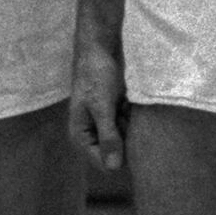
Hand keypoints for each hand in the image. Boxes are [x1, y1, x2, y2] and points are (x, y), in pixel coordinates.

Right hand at [69, 29, 129, 169]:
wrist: (100, 46)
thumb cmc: (96, 75)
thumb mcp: (103, 107)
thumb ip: (108, 137)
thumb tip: (114, 168)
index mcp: (80, 134)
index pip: (103, 162)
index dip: (120, 157)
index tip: (135, 142)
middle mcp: (90, 132)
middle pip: (115, 152)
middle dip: (127, 141)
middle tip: (131, 121)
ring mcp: (103, 122)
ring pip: (124, 139)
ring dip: (132, 129)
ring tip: (130, 109)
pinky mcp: (114, 113)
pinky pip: (128, 126)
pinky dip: (133, 118)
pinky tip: (132, 105)